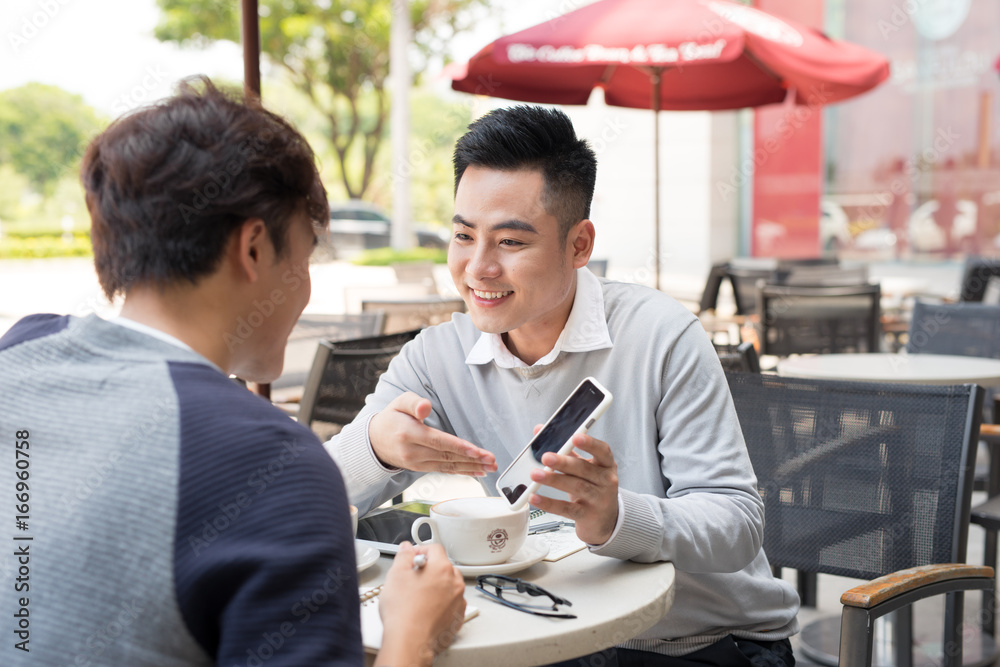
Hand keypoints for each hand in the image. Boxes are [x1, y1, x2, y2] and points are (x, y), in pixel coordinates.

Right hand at [368, 392, 495, 475]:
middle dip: (472, 459)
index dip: (458, 447)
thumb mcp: (399, 403)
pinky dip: (462, 472)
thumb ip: (414, 403)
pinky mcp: (421, 468)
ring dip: (471, 468)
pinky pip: (444, 470)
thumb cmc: (391, 418)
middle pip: (447, 456)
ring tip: (489, 467)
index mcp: (409, 433)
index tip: (476, 451)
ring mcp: (417, 463)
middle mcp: (413, 452)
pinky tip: (477, 472)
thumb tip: (425, 408)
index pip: (438, 441)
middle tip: (491, 460)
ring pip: (448, 466)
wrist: (374, 441)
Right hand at [376, 542, 465, 666]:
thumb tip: (407, 549)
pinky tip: (426, 609)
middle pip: (444, 567)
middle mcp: (455, 583)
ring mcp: (458, 601)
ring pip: (449, 586)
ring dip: (437, 586)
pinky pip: (451, 604)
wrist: (410, 640)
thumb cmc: (404, 611)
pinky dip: (442, 604)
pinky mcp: (457, 618)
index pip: (434, 548)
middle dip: (430, 569)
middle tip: (413, 578)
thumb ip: (403, 556)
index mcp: (442, 568)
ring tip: (418, 596)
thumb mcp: (396, 575)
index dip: (420, 550)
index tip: (412, 558)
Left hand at [528, 431, 618, 544]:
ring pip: (576, 487)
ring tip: (535, 475)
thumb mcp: (584, 469)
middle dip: (563, 462)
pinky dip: (549, 503)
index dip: (590, 443)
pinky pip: (566, 509)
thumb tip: (540, 430)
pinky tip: (535, 497)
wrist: (606, 520)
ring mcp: (599, 500)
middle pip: (584, 469)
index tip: (575, 436)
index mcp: (606, 465)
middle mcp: (606, 481)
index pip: (602, 451)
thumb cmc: (592, 488)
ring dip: (554, 480)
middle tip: (545, 457)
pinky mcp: (588, 516)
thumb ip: (566, 450)